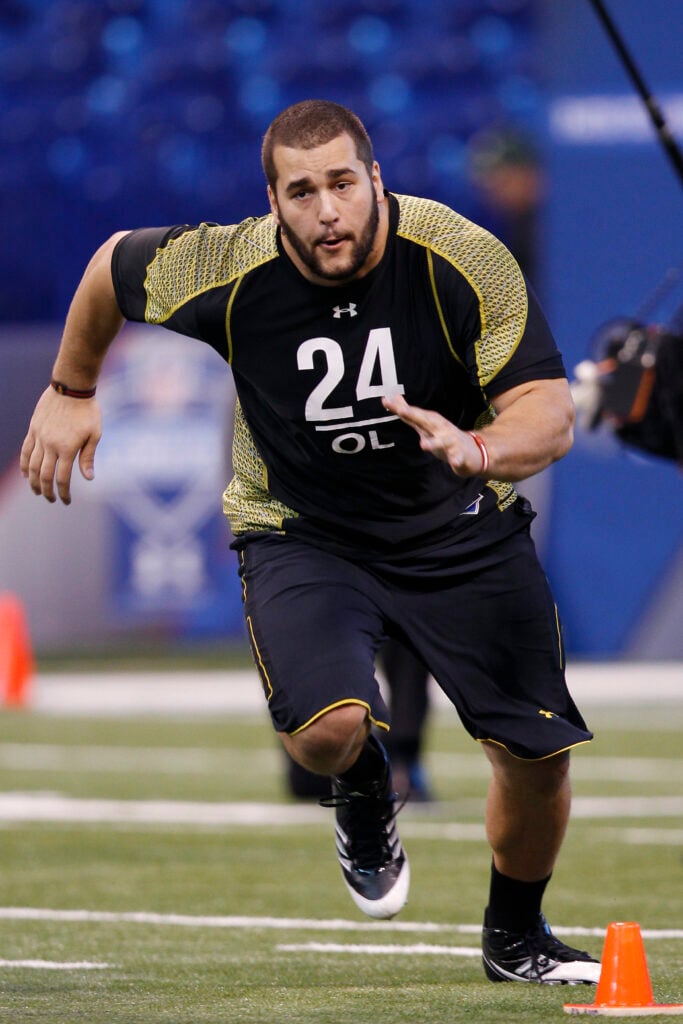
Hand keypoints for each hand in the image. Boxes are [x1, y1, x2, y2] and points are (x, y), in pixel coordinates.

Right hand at [20, 386, 101, 503]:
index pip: (62, 478)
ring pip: (31, 465)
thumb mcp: (94, 434)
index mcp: (67, 449)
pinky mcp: (33, 429)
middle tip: (51, 499)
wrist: (71, 388)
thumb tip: (88, 478)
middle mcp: (50, 445)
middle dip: (47, 491)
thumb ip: (88, 457)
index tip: (66, 501)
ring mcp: (39, 437)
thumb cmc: (87, 411)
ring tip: (37, 491)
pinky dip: (23, 464)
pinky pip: (25, 450)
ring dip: (33, 481)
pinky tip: (25, 474)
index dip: (63, 493)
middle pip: (44, 475)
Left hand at [382, 393, 482, 476]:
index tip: (386, 401)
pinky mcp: (461, 456)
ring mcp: (451, 443)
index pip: (413, 414)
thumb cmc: (446, 437)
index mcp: (432, 423)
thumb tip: (392, 398)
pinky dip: (457, 460)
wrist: (474, 451)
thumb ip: (410, 414)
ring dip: (434, 443)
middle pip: (426, 421)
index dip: (400, 408)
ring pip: (442, 442)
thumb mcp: (426, 425)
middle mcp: (441, 430)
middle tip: (401, 410)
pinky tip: (455, 462)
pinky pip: (458, 458)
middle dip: (414, 415)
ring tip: (424, 445)